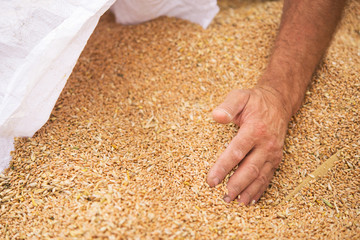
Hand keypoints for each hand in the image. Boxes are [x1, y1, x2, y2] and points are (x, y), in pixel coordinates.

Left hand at [207, 87, 290, 204]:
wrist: (279, 103)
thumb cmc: (255, 101)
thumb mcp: (240, 97)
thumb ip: (228, 107)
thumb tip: (216, 116)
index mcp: (255, 130)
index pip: (236, 152)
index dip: (223, 167)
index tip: (211, 181)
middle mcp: (266, 144)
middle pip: (250, 169)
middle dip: (236, 185)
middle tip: (223, 197)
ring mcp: (273, 153)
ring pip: (260, 176)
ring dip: (248, 191)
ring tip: (235, 202)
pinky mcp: (276, 159)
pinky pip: (268, 176)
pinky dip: (260, 190)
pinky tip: (250, 200)